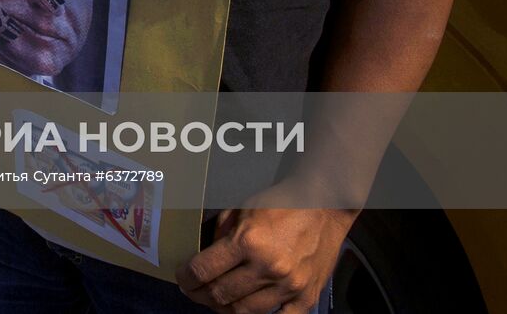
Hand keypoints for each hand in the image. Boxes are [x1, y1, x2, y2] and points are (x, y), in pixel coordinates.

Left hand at [177, 188, 352, 313]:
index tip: (182, 279)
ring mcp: (288, 286)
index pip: (203, 271)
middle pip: (220, 295)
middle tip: (193, 290)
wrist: (324, 205)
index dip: (186, 278)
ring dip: (224, 308)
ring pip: (244, 312)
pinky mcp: (306, 296)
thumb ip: (220, 235)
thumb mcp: (240, 209)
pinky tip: (247, 309)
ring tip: (217, 299)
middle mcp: (267, 267)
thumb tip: (204, 258)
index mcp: (248, 241)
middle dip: (199, 295)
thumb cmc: (281, 204)